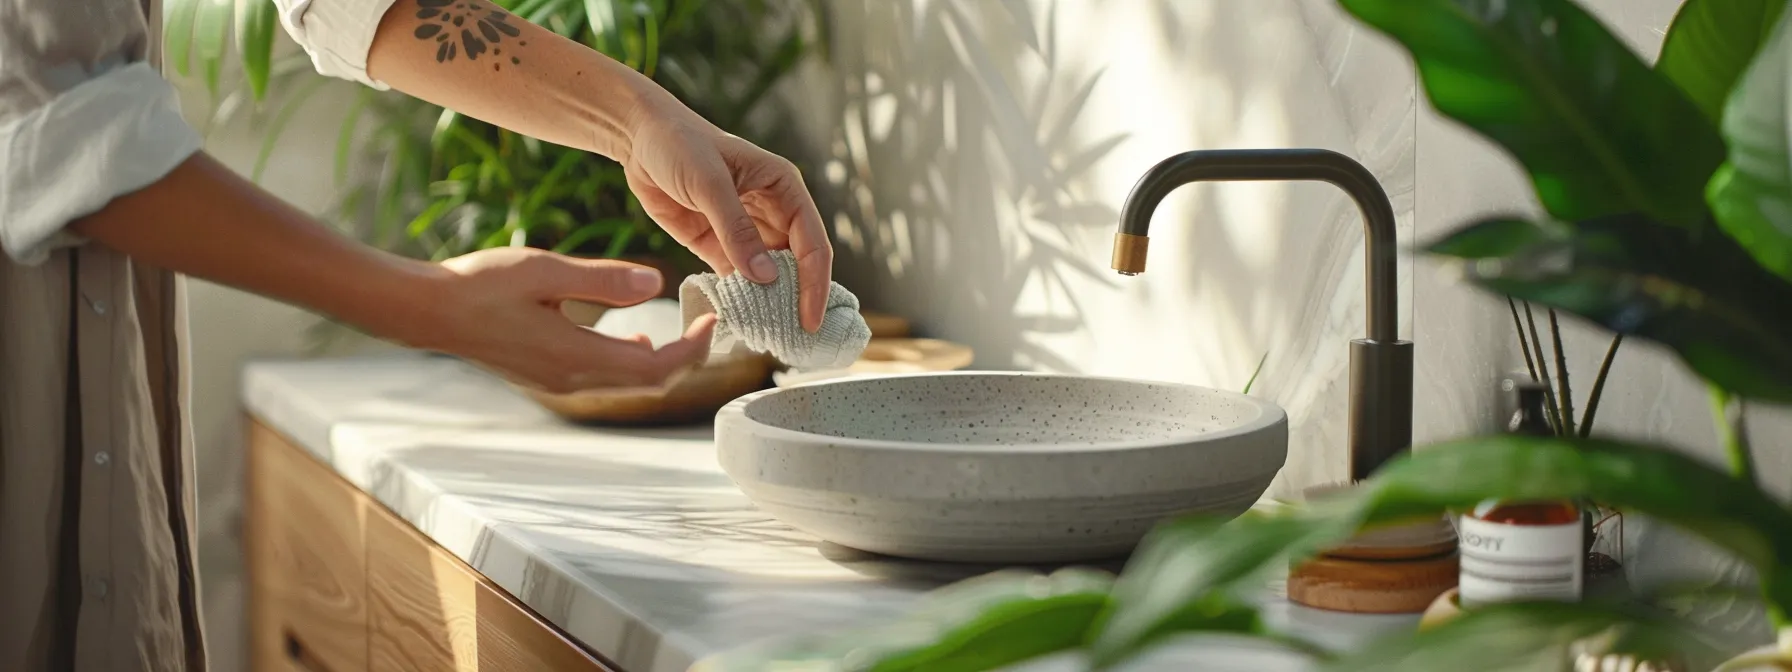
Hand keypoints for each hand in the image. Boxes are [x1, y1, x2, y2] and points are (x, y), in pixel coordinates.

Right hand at [413, 247, 716, 393]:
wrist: (428, 311)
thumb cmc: (481, 284)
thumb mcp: (546, 270)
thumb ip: (603, 280)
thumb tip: (657, 285)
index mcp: (577, 357)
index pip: (657, 368)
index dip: (693, 348)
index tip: (711, 319)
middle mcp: (573, 380)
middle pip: (649, 381)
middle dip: (685, 356)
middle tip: (705, 324)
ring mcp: (559, 382)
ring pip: (628, 383)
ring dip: (659, 361)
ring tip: (681, 329)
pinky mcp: (547, 376)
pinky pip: (604, 378)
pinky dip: (629, 361)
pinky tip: (631, 338)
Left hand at [620, 114, 833, 331]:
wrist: (637, 137)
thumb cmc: (679, 143)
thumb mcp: (709, 183)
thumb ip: (736, 229)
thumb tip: (765, 277)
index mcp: (784, 188)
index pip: (812, 242)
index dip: (815, 282)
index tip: (810, 319)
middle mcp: (771, 210)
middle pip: (796, 263)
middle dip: (797, 298)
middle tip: (795, 337)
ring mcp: (744, 229)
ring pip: (767, 273)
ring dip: (769, 301)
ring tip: (770, 335)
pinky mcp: (717, 243)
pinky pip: (735, 276)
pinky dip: (739, 297)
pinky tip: (739, 318)